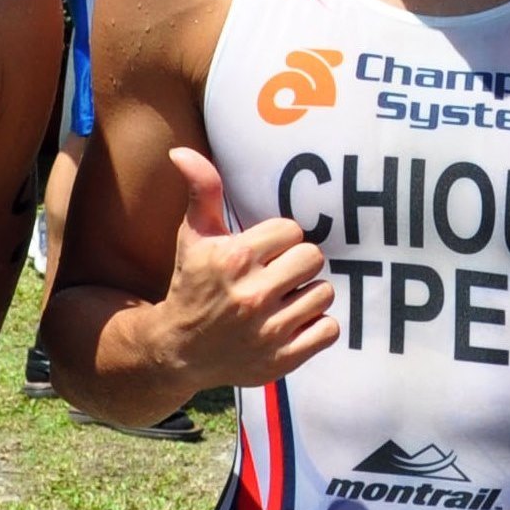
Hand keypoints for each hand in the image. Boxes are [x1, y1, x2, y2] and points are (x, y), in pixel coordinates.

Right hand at [159, 147, 338, 386]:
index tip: (263, 252)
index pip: (292, 230)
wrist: (179, 349)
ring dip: (308, 294)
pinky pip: (329, 329)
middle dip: (298, 264)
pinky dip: (318, 326)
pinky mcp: (283, 359)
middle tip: (278, 274)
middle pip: (313, 258)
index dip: (280, 240)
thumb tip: (181, 151)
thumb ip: (200, 190)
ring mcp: (269, 331)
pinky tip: (294, 322)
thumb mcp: (194, 236)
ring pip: (324, 293)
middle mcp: (252, 295)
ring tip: (284, 299)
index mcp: (234, 259)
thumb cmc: (192, 284)